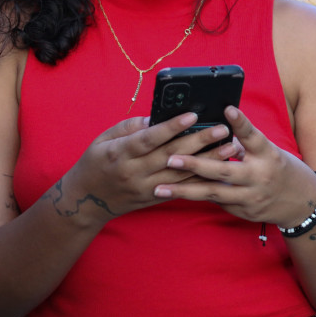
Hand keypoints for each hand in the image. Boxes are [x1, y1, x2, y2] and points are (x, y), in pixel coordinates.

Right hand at [57, 112, 238, 223]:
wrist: (86, 201)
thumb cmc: (96, 162)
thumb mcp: (105, 139)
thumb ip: (130, 127)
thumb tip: (156, 117)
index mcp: (121, 154)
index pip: (150, 139)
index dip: (172, 127)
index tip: (193, 115)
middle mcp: (135, 172)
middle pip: (171, 156)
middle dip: (199, 141)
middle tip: (222, 129)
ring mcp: (146, 188)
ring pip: (182, 174)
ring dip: (208, 161)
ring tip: (229, 148)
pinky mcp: (154, 198)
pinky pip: (181, 188)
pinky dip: (201, 178)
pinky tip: (219, 169)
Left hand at [153, 106, 315, 228]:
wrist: (301, 202)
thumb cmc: (280, 167)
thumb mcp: (268, 150)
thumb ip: (244, 141)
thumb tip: (219, 123)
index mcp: (268, 154)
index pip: (252, 135)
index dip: (240, 122)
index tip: (227, 108)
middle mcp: (260, 175)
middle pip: (224, 170)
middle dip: (195, 165)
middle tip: (170, 158)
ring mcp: (252, 197)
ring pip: (213, 193)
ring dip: (185, 190)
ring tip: (160, 188)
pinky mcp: (245, 211)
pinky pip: (217, 201)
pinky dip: (198, 196)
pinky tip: (177, 194)